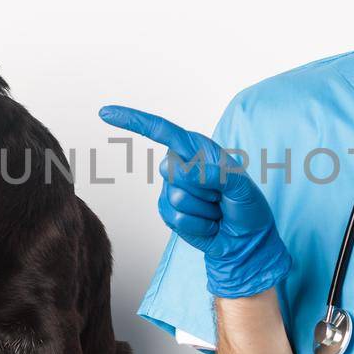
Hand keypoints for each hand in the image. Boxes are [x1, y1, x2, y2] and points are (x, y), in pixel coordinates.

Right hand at [99, 105, 290, 298]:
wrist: (244, 240)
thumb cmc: (246, 207)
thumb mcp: (241, 186)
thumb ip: (217, 175)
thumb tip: (186, 170)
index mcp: (198, 148)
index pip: (161, 131)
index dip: (133, 121)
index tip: (106, 113)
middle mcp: (181, 165)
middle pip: (173, 170)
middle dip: (203, 188)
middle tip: (220, 196)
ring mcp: (171, 190)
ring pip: (176, 197)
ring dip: (204, 210)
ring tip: (216, 210)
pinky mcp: (168, 212)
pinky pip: (176, 218)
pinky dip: (198, 225)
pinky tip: (209, 223)